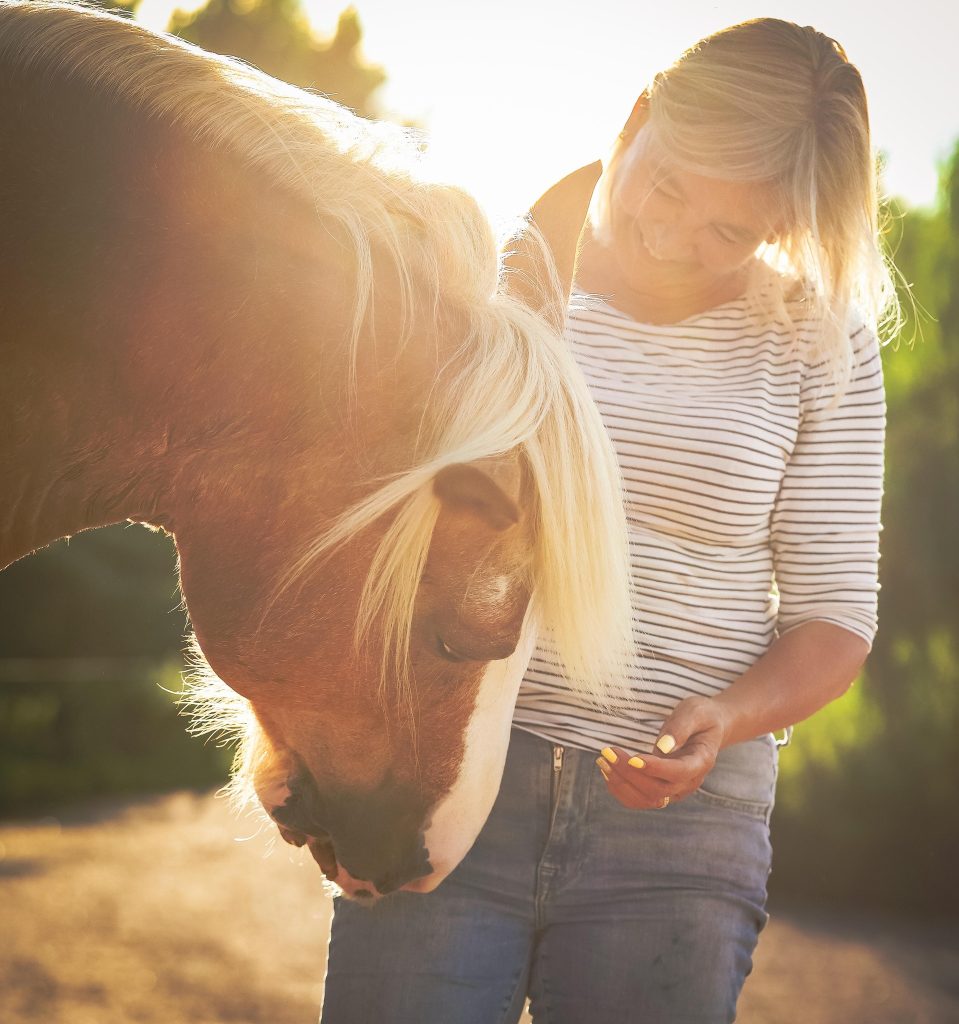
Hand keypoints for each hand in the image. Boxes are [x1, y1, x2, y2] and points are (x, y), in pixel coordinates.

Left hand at [596, 696, 730, 809]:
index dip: (655, 769)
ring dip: (622, 784)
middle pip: (658, 790)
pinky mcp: (662, 790)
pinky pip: (641, 800)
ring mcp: (676, 789)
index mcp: (701, 761)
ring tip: (603, 762)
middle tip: (608, 752)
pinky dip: (622, 789)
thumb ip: (681, 727)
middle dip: (630, 773)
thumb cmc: (701, 716)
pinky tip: (608, 771)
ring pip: (647, 800)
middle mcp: (689, 782)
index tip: (632, 757)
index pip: (678, 773)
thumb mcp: (695, 711)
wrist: (707, 728)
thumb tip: (663, 746)